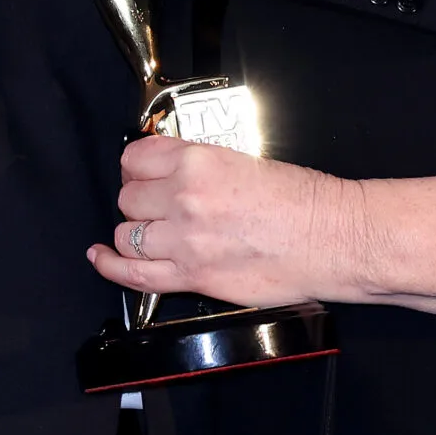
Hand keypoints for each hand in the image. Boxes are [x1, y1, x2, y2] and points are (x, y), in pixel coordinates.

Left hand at [88, 134, 357, 308]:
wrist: (334, 238)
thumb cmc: (305, 202)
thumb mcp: (246, 161)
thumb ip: (201, 166)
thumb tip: (170, 171)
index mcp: (198, 161)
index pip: (136, 158)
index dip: (137, 167)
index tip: (142, 173)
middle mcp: (185, 198)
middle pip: (128, 197)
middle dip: (139, 199)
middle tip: (156, 204)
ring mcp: (185, 240)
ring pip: (128, 234)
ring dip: (135, 232)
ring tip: (150, 232)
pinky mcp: (194, 276)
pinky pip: (133, 273)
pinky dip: (110, 265)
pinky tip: (102, 256)